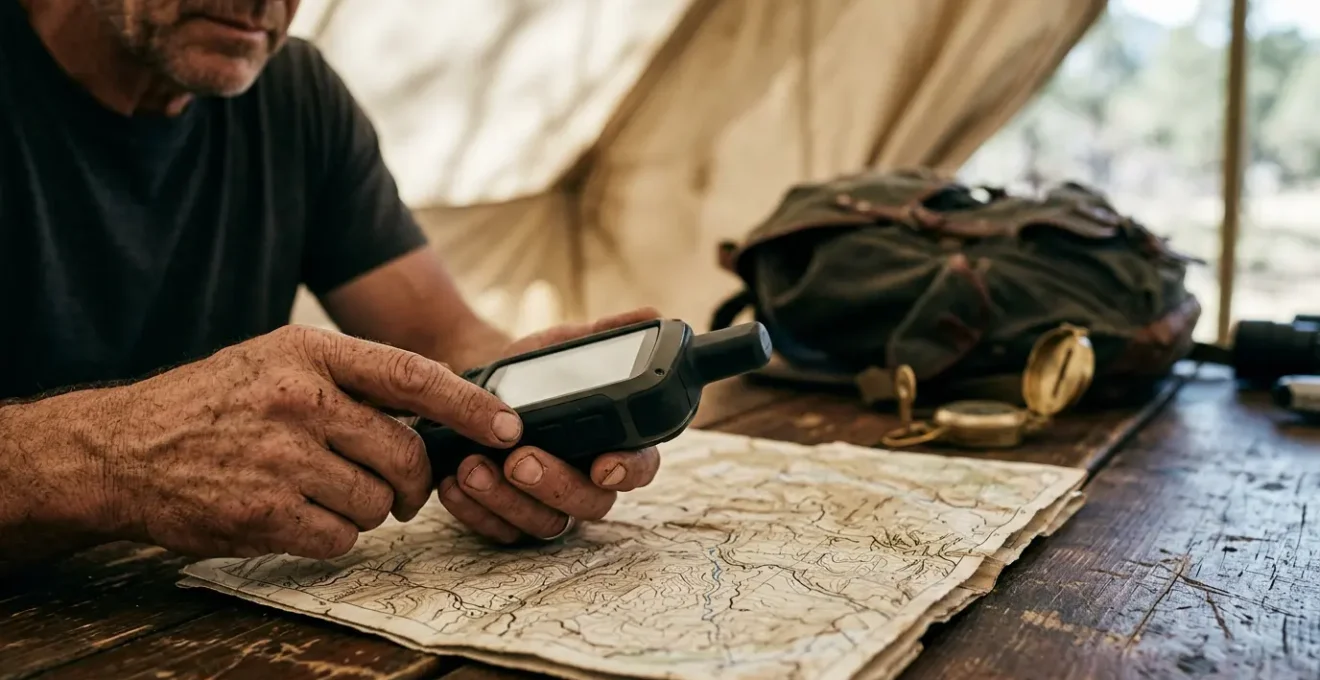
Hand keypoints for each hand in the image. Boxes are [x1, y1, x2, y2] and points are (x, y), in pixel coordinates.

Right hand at [67, 326, 521, 558]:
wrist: (121, 449)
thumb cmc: (211, 403)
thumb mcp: (277, 359)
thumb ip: (351, 377)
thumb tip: (437, 410)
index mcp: (309, 352)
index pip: (413, 376)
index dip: (470, 404)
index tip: (507, 425)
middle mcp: (299, 400)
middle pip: (406, 453)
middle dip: (413, 480)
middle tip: (398, 488)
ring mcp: (281, 458)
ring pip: (378, 502)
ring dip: (366, 508)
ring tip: (322, 491)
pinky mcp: (264, 512)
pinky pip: (341, 537)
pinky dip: (332, 535)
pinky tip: (298, 515)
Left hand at [437, 307, 663, 543]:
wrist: (475, 385)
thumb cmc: (533, 370)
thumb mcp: (565, 344)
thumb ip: (606, 333)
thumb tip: (651, 317)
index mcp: (614, 442)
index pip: (640, 466)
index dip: (628, 471)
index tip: (604, 466)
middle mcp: (587, 480)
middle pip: (591, 503)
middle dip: (555, 485)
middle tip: (519, 460)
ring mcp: (550, 505)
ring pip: (545, 523)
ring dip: (507, 501)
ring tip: (472, 467)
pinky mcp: (511, 519)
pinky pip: (501, 532)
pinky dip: (475, 514)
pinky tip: (452, 485)